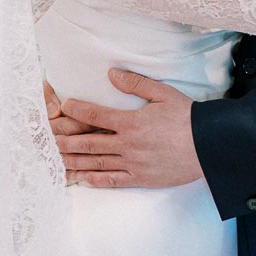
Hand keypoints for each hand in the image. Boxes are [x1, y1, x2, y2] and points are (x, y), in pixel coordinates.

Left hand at [51, 70, 202, 188]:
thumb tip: (112, 74)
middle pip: (89, 143)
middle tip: (46, 140)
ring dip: (74, 162)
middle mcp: (128, 144)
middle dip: (66, 140)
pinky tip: (81, 179)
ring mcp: (133, 164)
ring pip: (96, 163)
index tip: (63, 107)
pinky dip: (95, 180)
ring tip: (55, 161)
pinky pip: (113, 180)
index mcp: (132, 122)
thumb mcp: (163, 94)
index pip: (96, 116)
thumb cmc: (187, 117)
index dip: (77, 110)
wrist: (208, 146)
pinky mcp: (140, 178)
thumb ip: (136, 84)